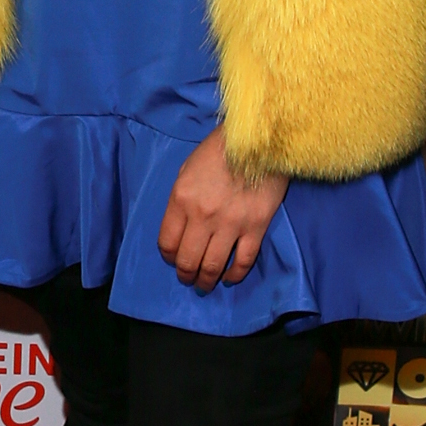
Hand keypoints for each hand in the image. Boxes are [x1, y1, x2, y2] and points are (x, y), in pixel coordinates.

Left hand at [158, 135, 287, 290]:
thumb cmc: (219, 151)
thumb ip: (181, 201)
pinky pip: (243, 261)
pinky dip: (234, 275)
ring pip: (213, 266)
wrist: (258, 140)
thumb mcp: (187, 170)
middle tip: (188, 279)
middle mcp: (203, 216)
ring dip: (206, 280)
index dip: (168, 257)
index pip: (167, 242)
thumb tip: (180, 229)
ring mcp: (230, 224)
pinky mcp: (256, 227)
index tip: (173, 260)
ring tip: (205, 285)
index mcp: (181, 200)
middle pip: (188, 259)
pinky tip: (229, 279)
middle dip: (185, 274)